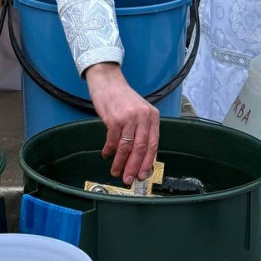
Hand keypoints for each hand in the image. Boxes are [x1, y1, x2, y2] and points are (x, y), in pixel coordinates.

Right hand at [85, 62, 159, 184]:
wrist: (108, 81)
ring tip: (116, 172)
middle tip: (128, 179)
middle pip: (140, 148)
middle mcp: (143, 116)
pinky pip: (112, 139)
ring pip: (126, 146)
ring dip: (120, 162)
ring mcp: (128, 117)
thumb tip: (139, 157)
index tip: (143, 176)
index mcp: (152, 116)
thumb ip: (141, 130)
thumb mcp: (139, 111)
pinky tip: (107, 155)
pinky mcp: (114, 117)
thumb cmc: (123, 98)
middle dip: (134, 167)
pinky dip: (109, 150)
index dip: (148, 163)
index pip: (153, 144)